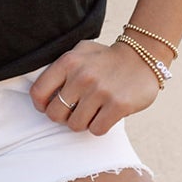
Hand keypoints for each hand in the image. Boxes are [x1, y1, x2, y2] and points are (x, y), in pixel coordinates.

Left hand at [29, 38, 160, 133]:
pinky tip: (105, 115)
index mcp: (69, 62)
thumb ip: (60, 67)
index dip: (42, 105)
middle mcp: (82, 76)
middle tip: (75, 111)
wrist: (143, 57)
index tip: (50, 106)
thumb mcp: (81, 51)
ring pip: (75, 125)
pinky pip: (96, 130)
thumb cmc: (106, 58)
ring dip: (83, 123)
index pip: (38, 93)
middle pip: (55, 115)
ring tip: (92, 112)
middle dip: (63, 117)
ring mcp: (100, 91)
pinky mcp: (118, 105)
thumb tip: (41, 93)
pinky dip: (99, 126)